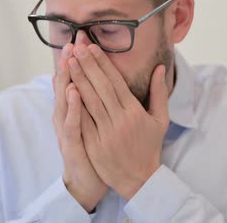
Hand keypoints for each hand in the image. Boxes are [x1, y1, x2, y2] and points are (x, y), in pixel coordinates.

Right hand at [52, 44, 107, 211]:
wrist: (88, 181)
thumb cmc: (95, 150)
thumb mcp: (94, 124)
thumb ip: (95, 101)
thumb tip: (97, 80)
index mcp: (78, 109)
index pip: (79, 80)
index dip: (81, 60)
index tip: (83, 38)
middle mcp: (69, 116)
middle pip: (69, 85)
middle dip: (72, 62)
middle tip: (73, 40)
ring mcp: (68, 129)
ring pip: (65, 100)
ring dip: (67, 79)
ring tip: (69, 58)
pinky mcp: (71, 144)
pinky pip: (71, 123)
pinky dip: (72, 107)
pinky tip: (74, 91)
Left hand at [68, 43, 169, 199]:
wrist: (140, 180)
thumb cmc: (150, 147)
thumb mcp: (160, 119)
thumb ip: (159, 92)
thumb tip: (160, 67)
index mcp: (135, 112)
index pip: (116, 82)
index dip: (103, 64)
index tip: (93, 47)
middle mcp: (120, 120)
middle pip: (100, 87)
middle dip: (87, 65)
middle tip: (77, 47)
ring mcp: (106, 133)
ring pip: (89, 101)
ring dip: (77, 80)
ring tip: (68, 61)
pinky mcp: (94, 145)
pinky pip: (81, 122)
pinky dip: (73, 105)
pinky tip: (65, 90)